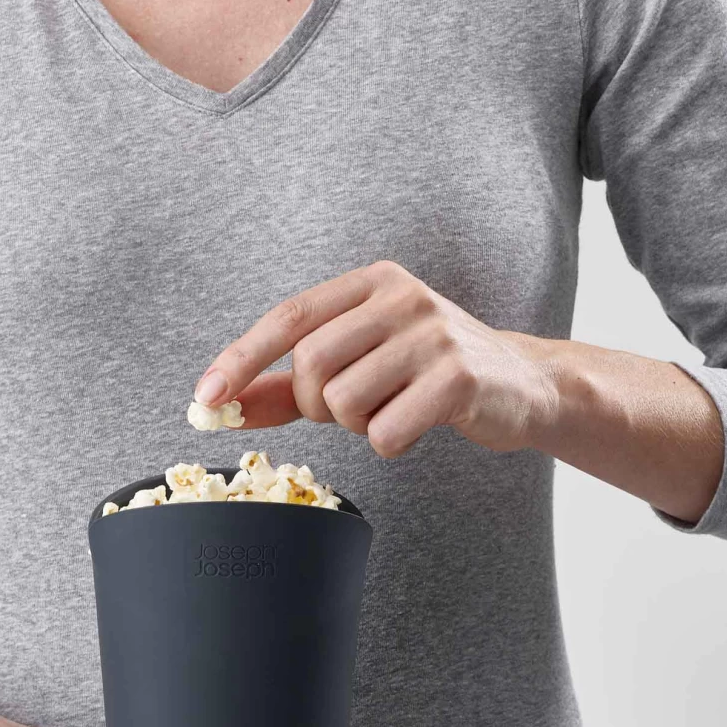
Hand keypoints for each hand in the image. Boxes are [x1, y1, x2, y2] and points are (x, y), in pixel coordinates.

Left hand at [194, 260, 557, 457]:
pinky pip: (386, 432)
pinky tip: (417, 426)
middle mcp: (402, 297)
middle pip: (311, 365)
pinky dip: (390, 443)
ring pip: (345, 403)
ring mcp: (434, 335)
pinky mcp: (459, 378)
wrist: (521, 385)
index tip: (205, 397)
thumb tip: (219, 404)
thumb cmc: (425, 373)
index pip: (289, 317)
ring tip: (390, 411)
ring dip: (356, 426)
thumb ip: (287, 384)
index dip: (241, 358)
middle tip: (346, 411)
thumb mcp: (358, 364)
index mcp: (371, 283)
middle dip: (315, 404)